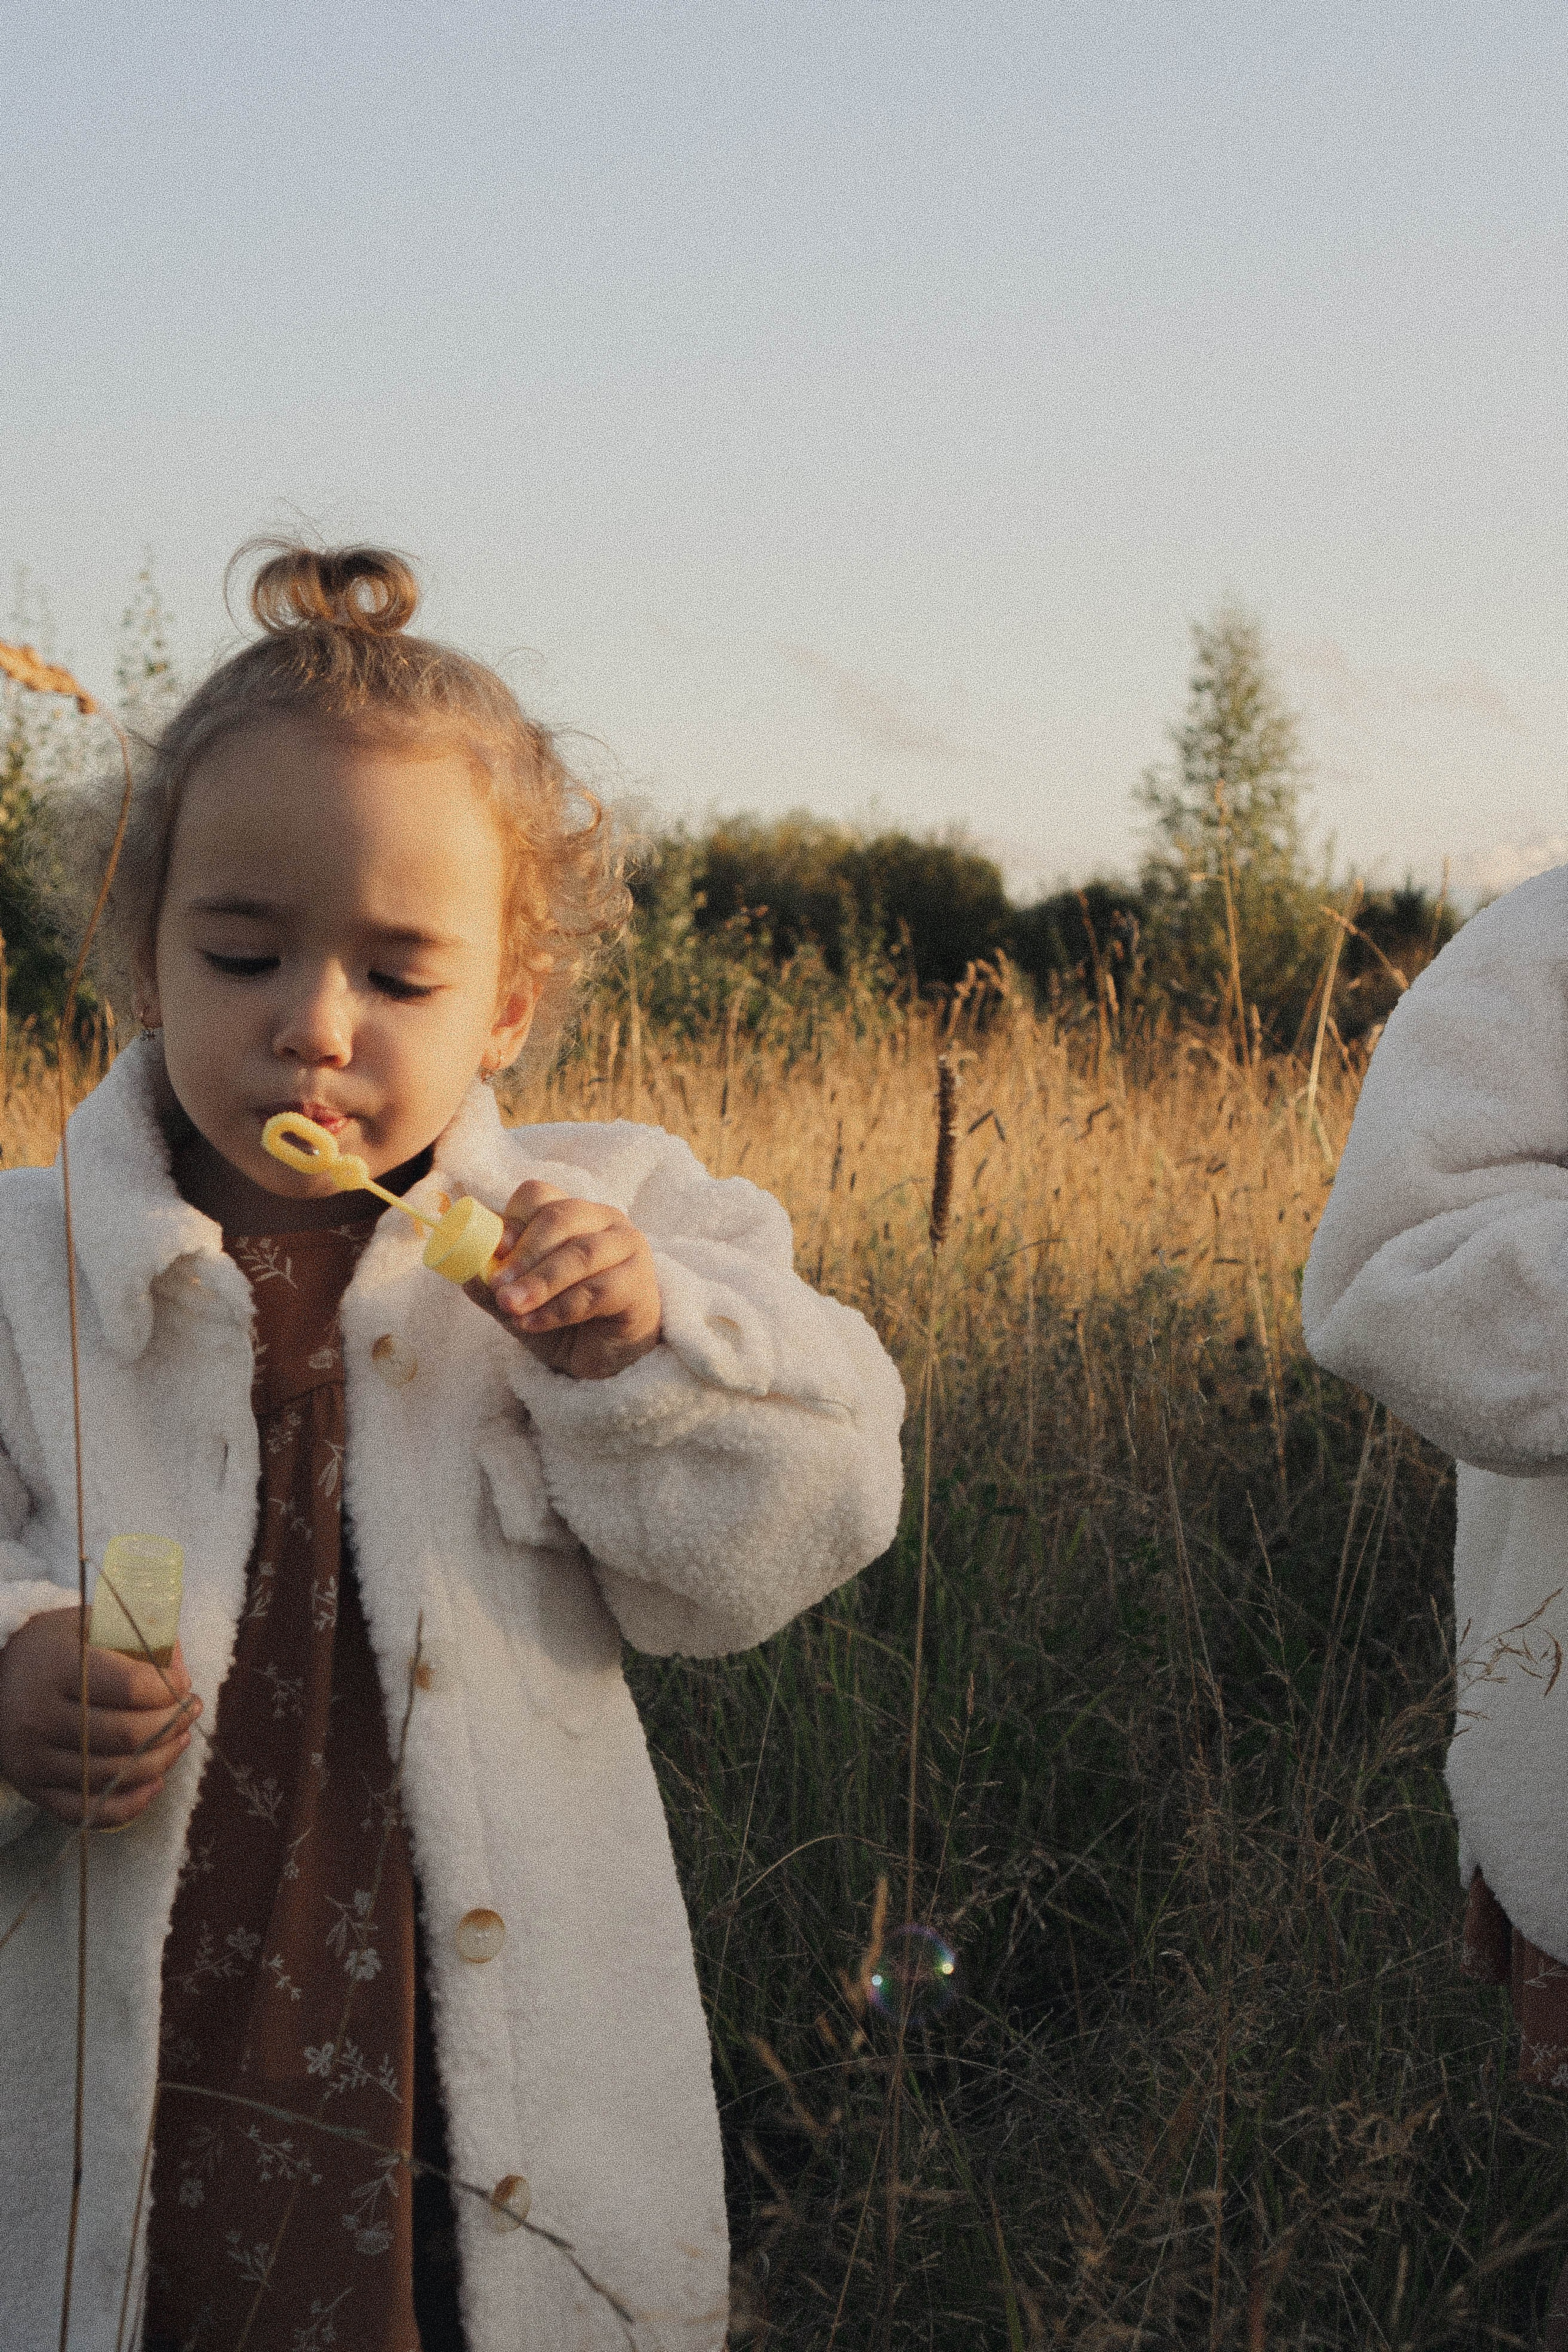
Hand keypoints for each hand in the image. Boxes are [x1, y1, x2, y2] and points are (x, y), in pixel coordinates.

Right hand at [0, 1608, 199, 1826]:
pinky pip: (86, 1810)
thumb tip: (180, 1665)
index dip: (169, 1687)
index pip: (130, 1686)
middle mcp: (40, 1717)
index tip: (183, 1681)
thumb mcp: (87, 1623)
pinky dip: (128, 1804)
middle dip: (173, 1724)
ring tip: (179, 1738)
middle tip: (190, 1709)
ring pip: (113, 1774)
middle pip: (126, 1735)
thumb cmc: (51, 1648)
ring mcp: (32, 1759)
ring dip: (161, 1759)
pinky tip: (154, 1782)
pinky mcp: (31, 1788)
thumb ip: (134, 1636)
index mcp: (56, 1667)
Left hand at [476, 1180, 662, 1380]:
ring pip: (581, 1254)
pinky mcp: (639, 1283)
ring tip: (512, 1307)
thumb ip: (493, 1283)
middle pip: (561, 1218)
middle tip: (498, 1287)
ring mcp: (627, 1247)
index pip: (539, 1196)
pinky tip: (535, 1323)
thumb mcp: (519, 1301)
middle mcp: (602, 1220)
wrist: (603, 1359)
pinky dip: (560, 1308)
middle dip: (525, 1254)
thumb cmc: (561, 1319)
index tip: (493, 1251)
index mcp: (570, 1212)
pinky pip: (598, 1290)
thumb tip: (463, 1269)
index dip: (513, 1219)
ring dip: (541, 1282)